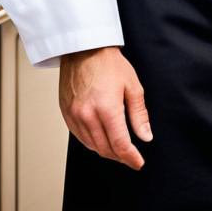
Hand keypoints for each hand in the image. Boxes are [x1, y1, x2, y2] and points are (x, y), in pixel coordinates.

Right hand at [59, 46, 152, 169]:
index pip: (120, 144)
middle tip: (130, 157)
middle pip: (105, 149)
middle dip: (120, 157)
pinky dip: (91, 142)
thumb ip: (139, 114)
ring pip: (92, 146)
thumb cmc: (109, 63)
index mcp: (107, 108)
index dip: (131, 158)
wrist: (84, 48)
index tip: (138, 163)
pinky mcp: (66, 113)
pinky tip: (101, 139)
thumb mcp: (132, 85)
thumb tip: (145, 136)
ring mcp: (74, 115)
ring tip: (118, 149)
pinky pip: (79, 137)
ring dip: (106, 151)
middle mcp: (88, 115)